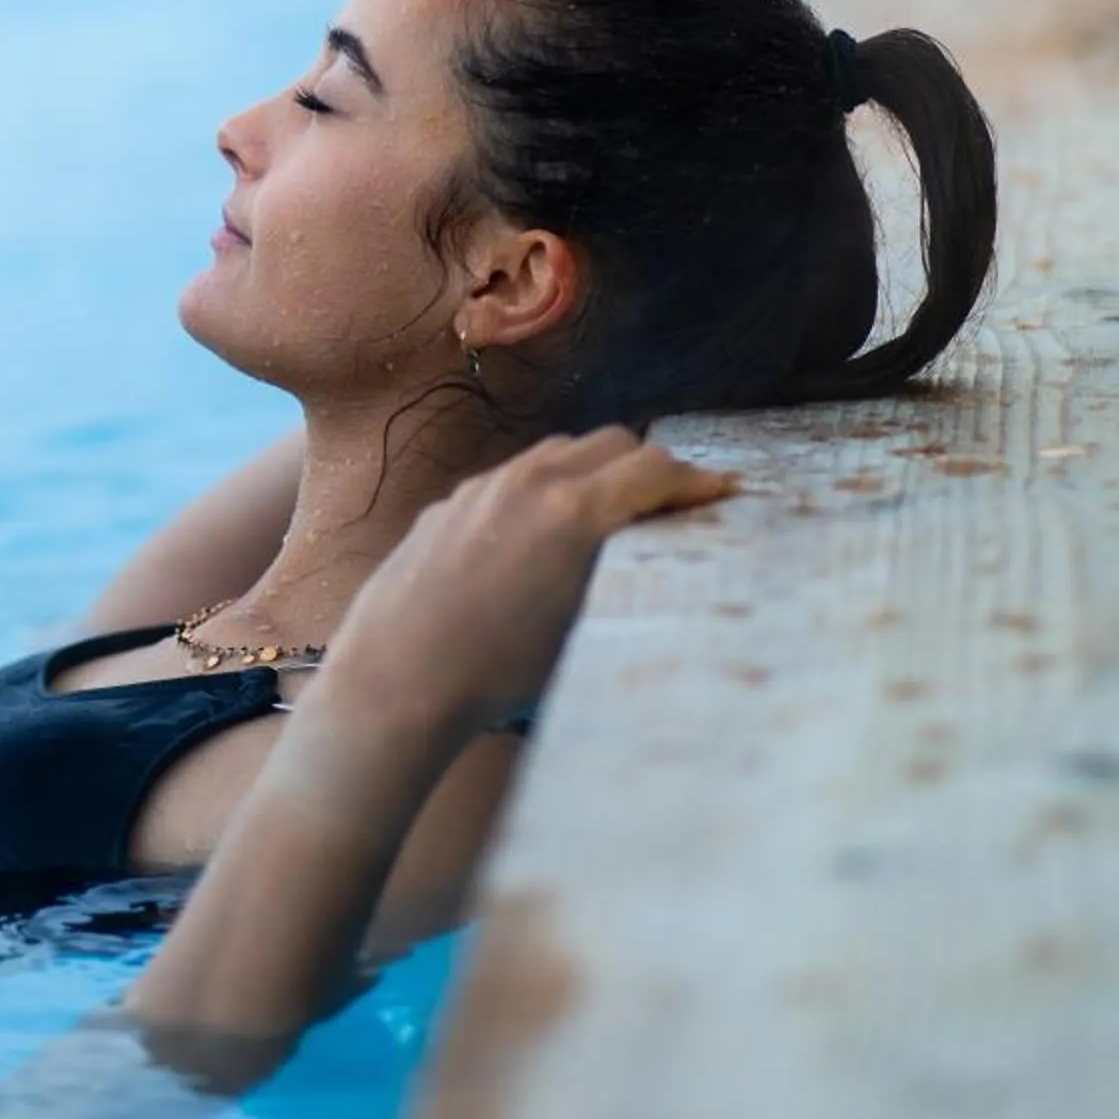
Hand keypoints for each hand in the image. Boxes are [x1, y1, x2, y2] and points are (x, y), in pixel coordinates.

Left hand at [306, 428, 735, 776]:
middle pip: (612, 442)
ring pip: (559, 451)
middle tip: (668, 504)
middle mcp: (531, 482)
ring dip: (593, 470)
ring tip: (606, 514)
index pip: (655, 468)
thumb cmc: (498, 673)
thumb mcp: (586, 627)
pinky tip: (539, 536)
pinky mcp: (450, 502)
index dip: (696, 479)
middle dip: (648, 467)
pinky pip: (513, 476)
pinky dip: (544, 489)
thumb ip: (626, 571)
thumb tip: (658, 550)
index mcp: (577, 511)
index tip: (719, 492)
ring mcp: (484, 486)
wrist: (398, 677)